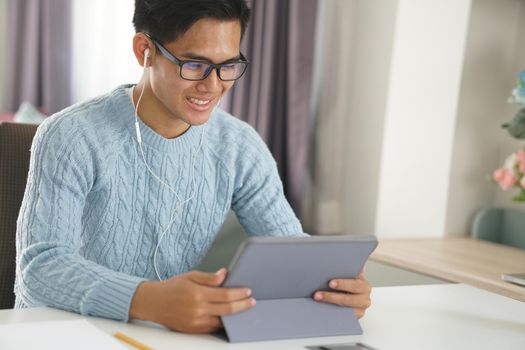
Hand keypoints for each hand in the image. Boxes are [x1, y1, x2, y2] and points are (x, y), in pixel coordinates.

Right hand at [129, 268, 254, 332]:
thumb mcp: (190, 276)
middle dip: (242, 305)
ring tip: (243, 309)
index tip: (248, 291)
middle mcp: (197, 309)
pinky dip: (222, 323)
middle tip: (252, 301)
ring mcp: (195, 322)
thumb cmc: (172, 287)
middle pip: (227, 309)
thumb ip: (209, 277)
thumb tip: (224, 274)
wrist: (153, 302)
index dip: (239, 294)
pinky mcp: (192, 329)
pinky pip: (212, 328)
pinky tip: (228, 317)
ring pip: (221, 321)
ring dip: (234, 316)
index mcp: (197, 294)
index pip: (225, 295)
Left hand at [313, 270, 371, 318]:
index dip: (342, 284)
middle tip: (318, 294)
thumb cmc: (349, 282)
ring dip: (329, 305)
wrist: (351, 294)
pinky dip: (332, 314)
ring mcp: (360, 310)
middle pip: (348, 299)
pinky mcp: (354, 318)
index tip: (330, 283)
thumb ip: (347, 269)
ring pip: (345, 310)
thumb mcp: (349, 274)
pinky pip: (343, 317)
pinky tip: (322, 309)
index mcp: (364, 285)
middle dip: (331, 297)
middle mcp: (364, 298)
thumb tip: (342, 257)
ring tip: (318, 301)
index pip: (354, 284)